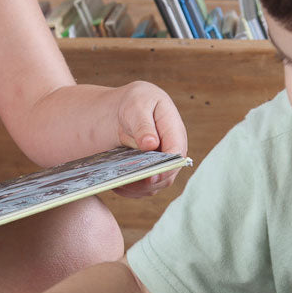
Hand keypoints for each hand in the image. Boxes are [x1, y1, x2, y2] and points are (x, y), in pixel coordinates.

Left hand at [111, 81, 187, 196]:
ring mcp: (163, 163)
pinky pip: (143, 188)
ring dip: (138, 187)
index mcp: (174, 129)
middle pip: (168, 173)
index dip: (166, 166)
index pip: (176, 153)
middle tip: (129, 182)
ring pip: (156, 184)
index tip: (152, 175)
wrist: (127, 110)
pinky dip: (130, 189)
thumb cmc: (135, 103)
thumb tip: (151, 144)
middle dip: (149, 180)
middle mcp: (173, 150)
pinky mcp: (152, 173)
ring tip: (118, 183)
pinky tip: (115, 183)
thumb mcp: (137, 105)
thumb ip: (143, 124)